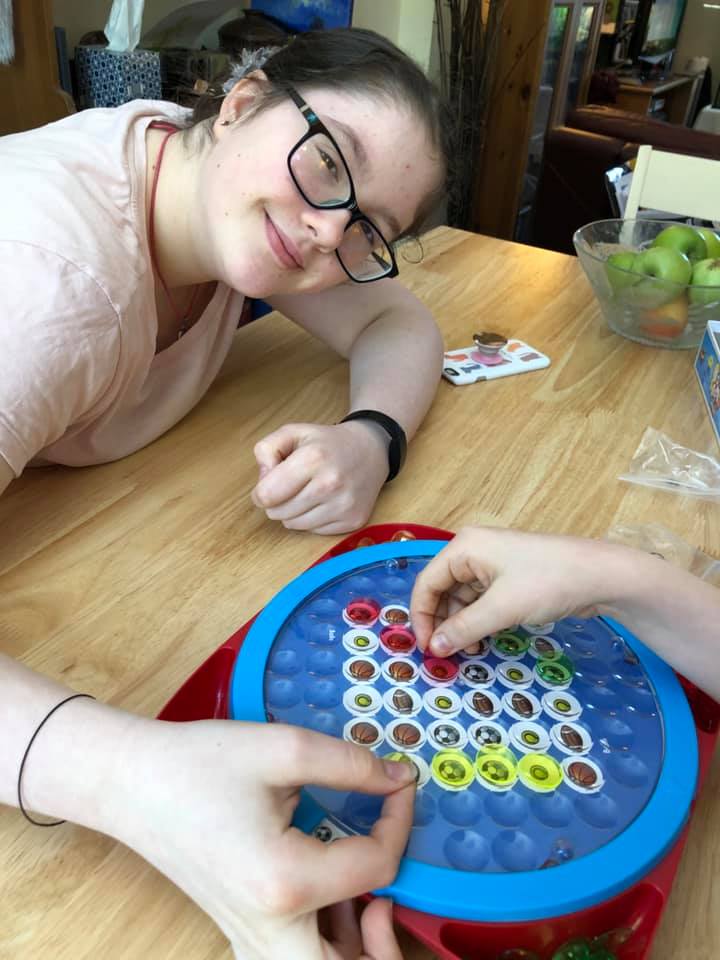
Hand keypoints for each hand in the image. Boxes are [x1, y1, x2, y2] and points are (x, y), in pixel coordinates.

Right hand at [113, 720, 415, 959]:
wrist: (133, 782)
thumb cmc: (198, 764)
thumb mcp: (284, 748)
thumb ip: (352, 766)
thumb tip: (396, 780)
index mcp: (284, 883)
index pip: (376, 868)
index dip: (400, 820)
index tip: (397, 785)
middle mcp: (268, 929)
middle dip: (385, 944)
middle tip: (388, 896)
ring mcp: (250, 938)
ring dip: (358, 947)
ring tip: (364, 898)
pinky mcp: (242, 931)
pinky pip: (298, 958)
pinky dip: (328, 941)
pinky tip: (333, 898)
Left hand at [251, 422, 387, 533]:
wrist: (371, 450)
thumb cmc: (327, 443)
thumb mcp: (293, 432)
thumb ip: (266, 450)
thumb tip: (262, 483)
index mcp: (312, 458)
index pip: (267, 495)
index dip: (260, 493)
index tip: (267, 486)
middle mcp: (330, 484)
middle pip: (278, 513)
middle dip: (277, 502)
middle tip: (291, 487)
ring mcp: (344, 505)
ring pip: (294, 525)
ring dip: (294, 512)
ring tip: (307, 493)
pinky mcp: (354, 521)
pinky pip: (314, 532)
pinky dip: (313, 520)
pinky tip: (324, 502)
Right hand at [410, 526, 617, 656]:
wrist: (600, 576)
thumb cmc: (547, 582)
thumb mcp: (502, 609)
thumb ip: (464, 629)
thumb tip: (435, 649)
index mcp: (465, 547)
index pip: (427, 583)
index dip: (422, 617)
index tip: (427, 649)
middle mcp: (473, 551)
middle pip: (442, 590)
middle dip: (441, 623)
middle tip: (444, 654)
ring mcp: (492, 563)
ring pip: (461, 598)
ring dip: (460, 625)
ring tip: (468, 651)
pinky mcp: (508, 577)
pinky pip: (480, 600)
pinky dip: (477, 621)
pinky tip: (481, 640)